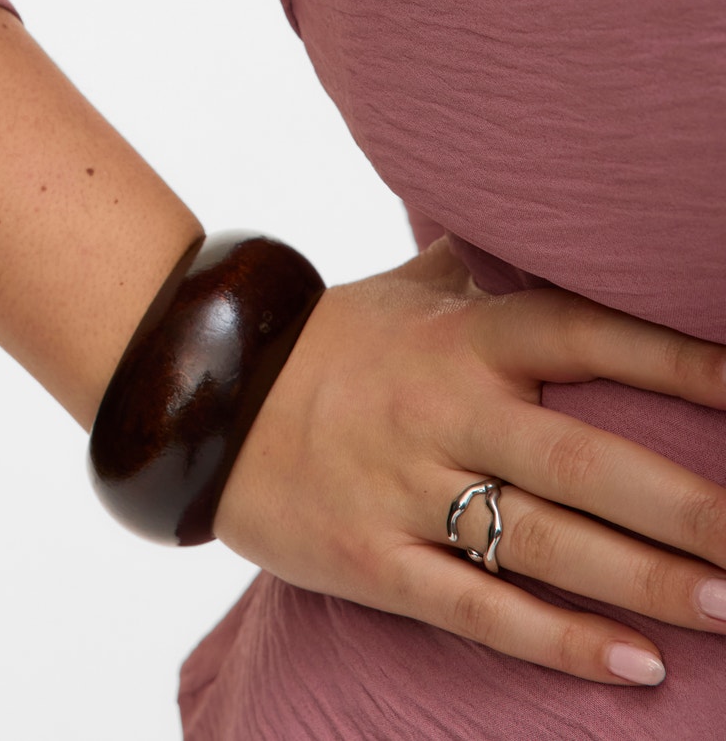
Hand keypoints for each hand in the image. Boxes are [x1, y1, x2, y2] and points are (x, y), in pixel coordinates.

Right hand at [213, 235, 725, 684]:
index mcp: (462, 336)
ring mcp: (407, 488)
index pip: (585, 334)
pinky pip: (477, 608)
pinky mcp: (375, 558)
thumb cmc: (334, 339)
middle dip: (685, 504)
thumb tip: (568, 217)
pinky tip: (636, 666)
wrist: (206, 394)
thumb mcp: (412, 286)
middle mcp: (444, 409)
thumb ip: (493, 262)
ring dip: (645, 580)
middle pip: (581, 460)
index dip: (676, 356)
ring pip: (543, 542)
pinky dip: (558, 640)